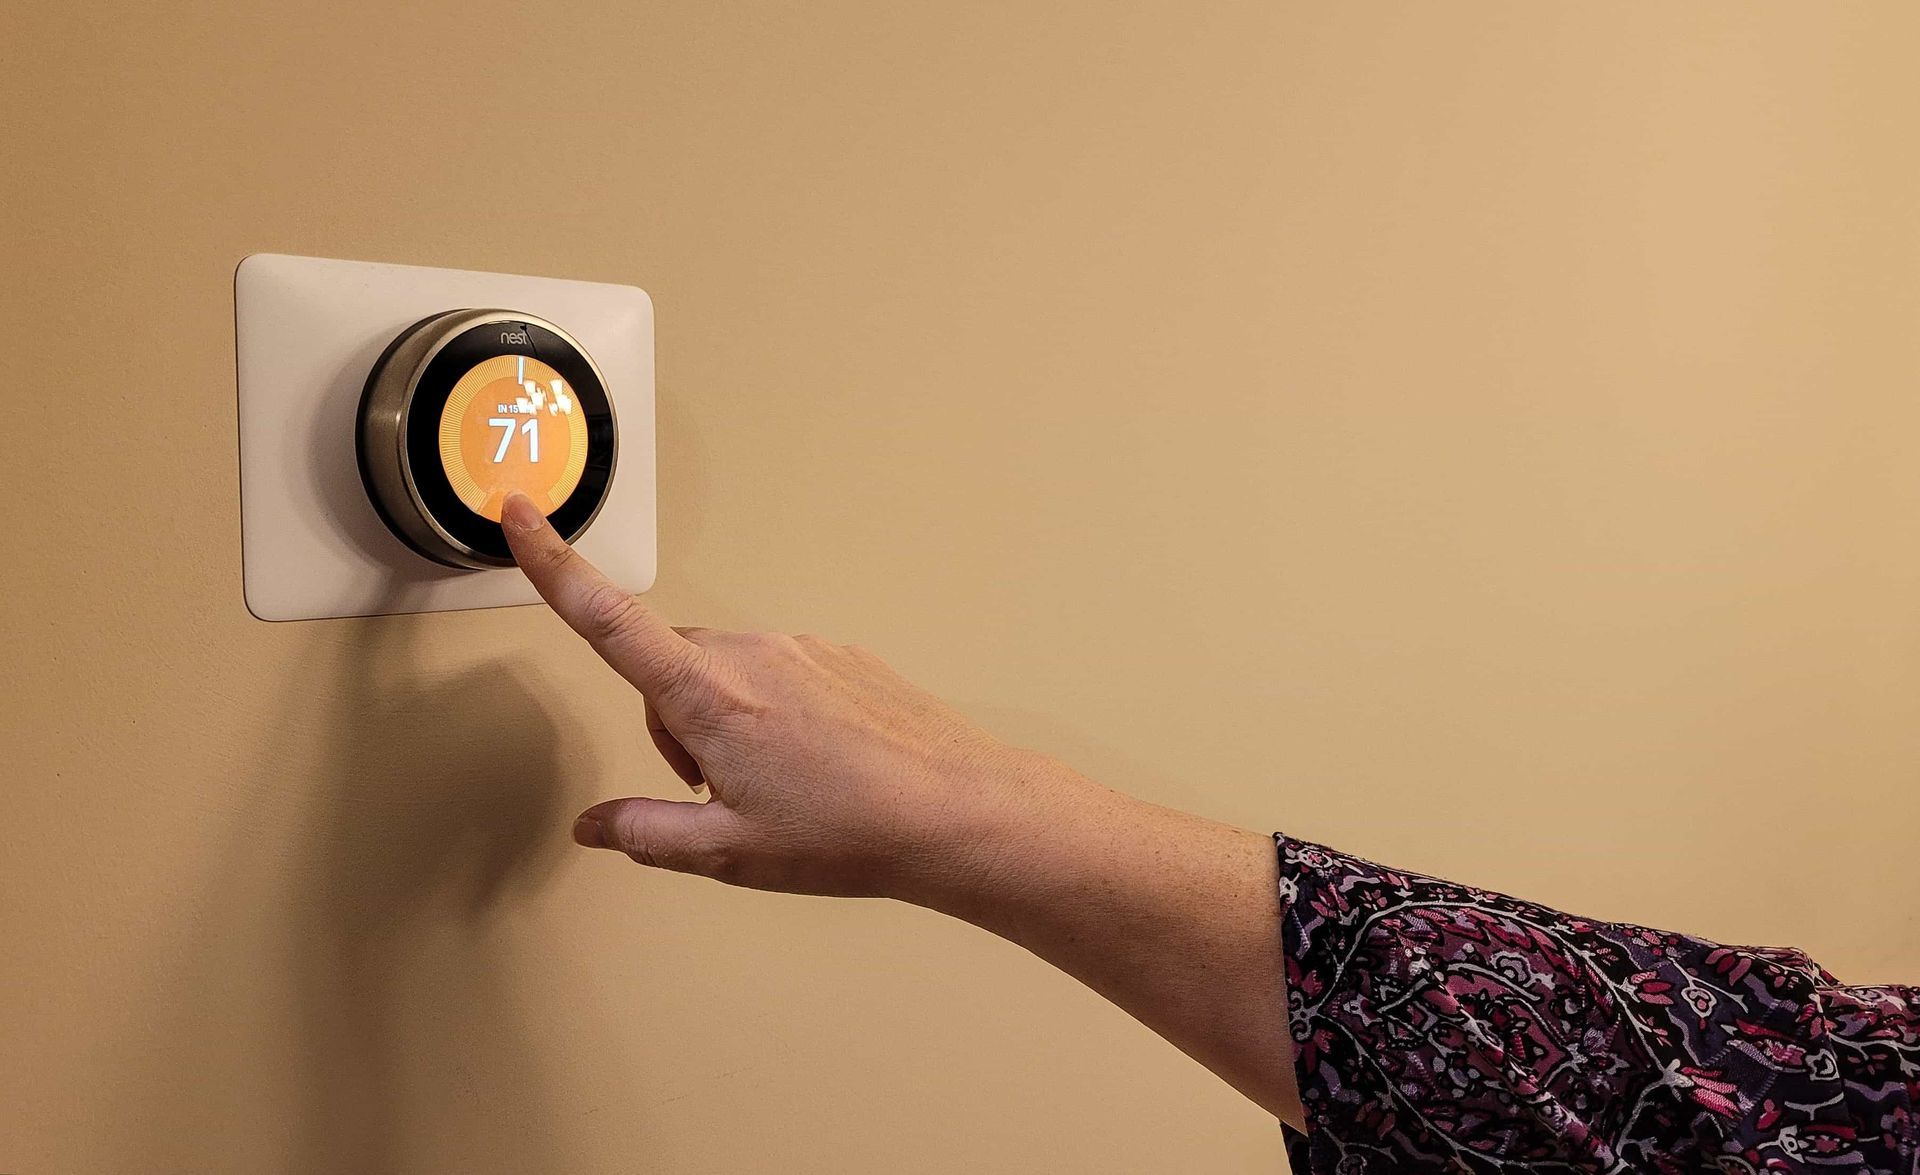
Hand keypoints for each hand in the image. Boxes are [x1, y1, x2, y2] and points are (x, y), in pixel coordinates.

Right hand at [500, 492, 1069, 899]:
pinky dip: (777, 714)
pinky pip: (781, 673)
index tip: (516, 512)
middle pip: (669, 667)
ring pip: (726, 673)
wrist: (956, 812)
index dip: (554, 565)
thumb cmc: (847, 835)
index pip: (608, 620)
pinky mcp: (842, 656)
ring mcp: (802, 648)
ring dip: (727, 720)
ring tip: (781, 789)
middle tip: (721, 794)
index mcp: (707, 695)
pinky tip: (819, 768)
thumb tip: (594, 826)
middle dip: (673, 723)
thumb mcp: (730, 853)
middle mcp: (750, 653)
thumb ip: (648, 833)